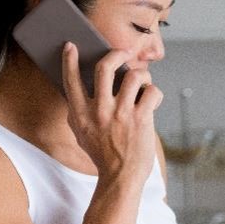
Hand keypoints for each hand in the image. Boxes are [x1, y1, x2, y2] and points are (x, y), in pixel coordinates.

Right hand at [60, 42, 162, 184]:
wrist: (120, 177)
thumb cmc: (102, 156)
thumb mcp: (81, 134)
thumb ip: (78, 113)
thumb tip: (77, 90)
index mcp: (80, 114)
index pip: (70, 81)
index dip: (69, 60)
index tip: (71, 46)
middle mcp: (99, 111)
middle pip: (105, 67)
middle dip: (116, 54)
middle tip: (124, 52)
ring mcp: (121, 114)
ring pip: (134, 76)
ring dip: (142, 75)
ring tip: (143, 82)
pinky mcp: (141, 119)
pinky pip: (152, 92)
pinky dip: (155, 92)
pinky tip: (152, 100)